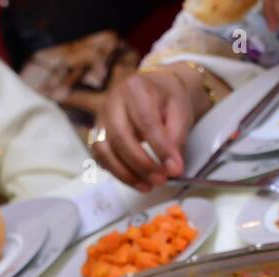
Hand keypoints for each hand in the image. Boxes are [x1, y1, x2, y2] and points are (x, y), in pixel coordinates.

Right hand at [92, 68, 196, 189]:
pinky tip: (136, 181)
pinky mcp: (97, 133)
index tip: (175, 169)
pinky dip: (118, 173)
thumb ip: (177, 138)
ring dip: (127, 173)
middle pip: (120, 137)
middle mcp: (112, 101)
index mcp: (135, 89)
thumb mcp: (180, 111)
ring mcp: (101, 118)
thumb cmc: (167, 99)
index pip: (146, 122)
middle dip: (142, 164)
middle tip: (161, 180)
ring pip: (105, 150)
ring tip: (149, 185)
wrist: (154, 89)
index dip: (160, 148)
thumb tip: (173, 168)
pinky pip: (101, 158)